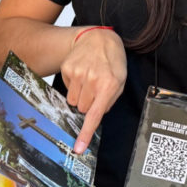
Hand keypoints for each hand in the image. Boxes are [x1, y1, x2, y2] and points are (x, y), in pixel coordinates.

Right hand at [60, 27, 125, 151]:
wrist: (98, 38)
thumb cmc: (112, 61)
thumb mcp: (120, 81)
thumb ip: (109, 101)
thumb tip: (95, 117)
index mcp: (108, 85)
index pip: (95, 115)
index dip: (85, 133)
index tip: (78, 148)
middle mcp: (92, 80)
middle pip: (82, 109)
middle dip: (88, 104)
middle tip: (95, 89)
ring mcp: (78, 73)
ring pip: (73, 101)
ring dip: (80, 95)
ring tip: (89, 80)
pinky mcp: (67, 68)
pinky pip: (67, 89)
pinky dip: (74, 85)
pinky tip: (82, 73)